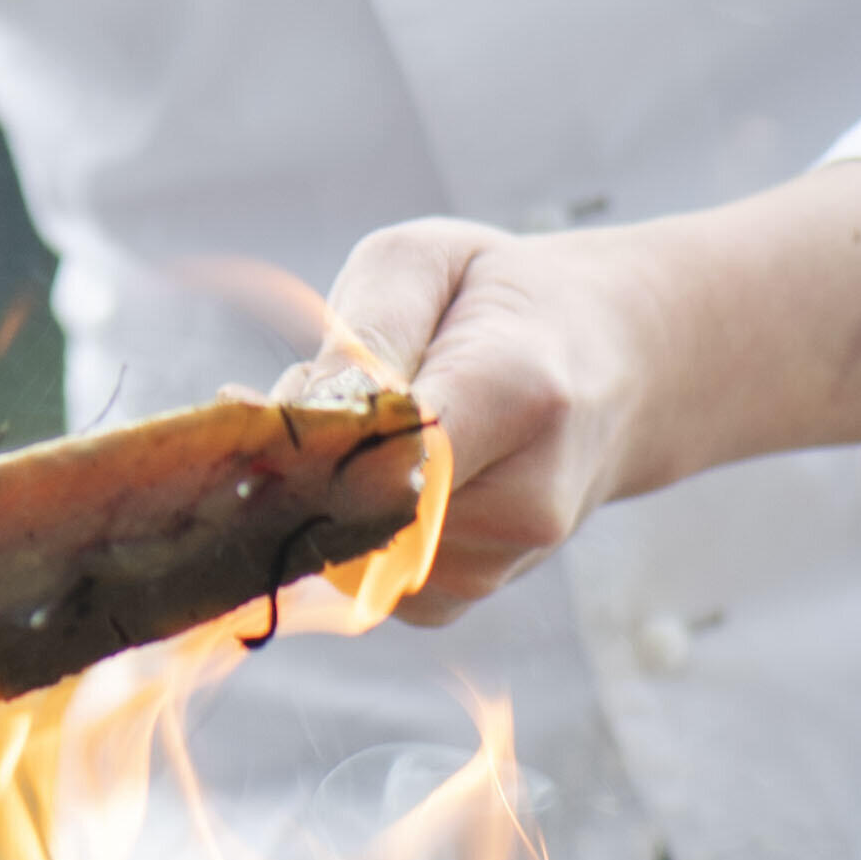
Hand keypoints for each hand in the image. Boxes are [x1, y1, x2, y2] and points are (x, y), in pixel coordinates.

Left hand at [310, 217, 661, 625]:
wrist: (615, 372)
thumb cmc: (501, 303)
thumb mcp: (427, 262)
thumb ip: (365, 329)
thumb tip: (301, 412)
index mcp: (517, 395)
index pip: (383, 448)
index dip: (296, 431)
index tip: (244, 399)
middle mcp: (520, 502)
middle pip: (346, 505)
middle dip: (294, 455)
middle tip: (309, 390)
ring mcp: (496, 563)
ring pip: (339, 544)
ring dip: (314, 487)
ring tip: (362, 422)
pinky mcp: (461, 597)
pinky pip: (353, 574)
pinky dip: (337, 521)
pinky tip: (376, 470)